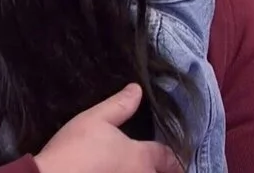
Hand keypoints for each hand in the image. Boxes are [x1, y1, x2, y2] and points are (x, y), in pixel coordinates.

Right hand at [34, 84, 182, 172]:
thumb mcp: (95, 119)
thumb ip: (119, 105)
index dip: (173, 158)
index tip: (176, 161)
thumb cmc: (76, 148)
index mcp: (140, 157)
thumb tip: (137, 89)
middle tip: (162, 167)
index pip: (167, 157)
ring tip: (134, 169)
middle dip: (164, 171)